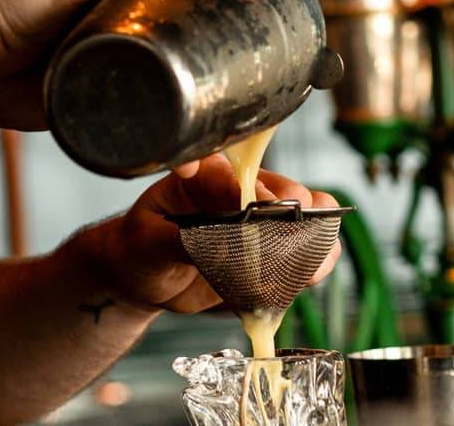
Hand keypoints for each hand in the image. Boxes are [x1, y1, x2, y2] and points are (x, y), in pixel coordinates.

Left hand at [75, 154, 341, 313]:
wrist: (143, 278)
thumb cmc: (138, 249)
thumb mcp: (148, 243)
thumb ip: (181, 241)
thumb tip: (216, 243)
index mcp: (205, 174)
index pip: (240, 177)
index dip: (256, 197)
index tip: (261, 215)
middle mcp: (240, 189)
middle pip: (288, 192)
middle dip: (295, 219)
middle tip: (287, 247)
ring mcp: (261, 218)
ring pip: (310, 217)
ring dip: (315, 242)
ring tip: (305, 269)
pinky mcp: (273, 249)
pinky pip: (309, 251)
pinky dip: (313, 267)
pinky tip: (303, 280)